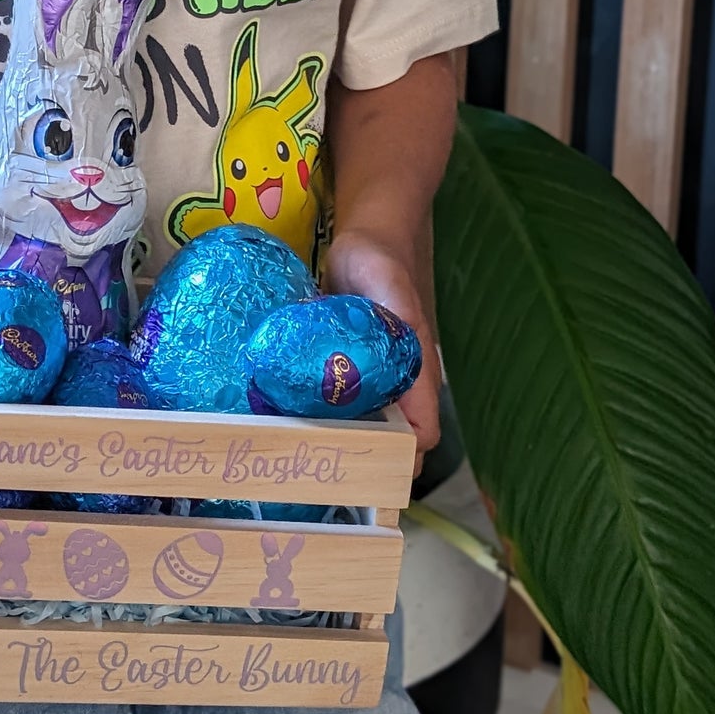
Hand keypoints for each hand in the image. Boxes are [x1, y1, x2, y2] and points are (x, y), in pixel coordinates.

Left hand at [324, 228, 440, 472]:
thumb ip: (397, 310)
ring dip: (343, 447)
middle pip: (394, 443)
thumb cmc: (379, 261)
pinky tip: (292, 426)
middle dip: (367, 464)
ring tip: (301, 457)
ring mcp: (375, 382)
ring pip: (367, 430)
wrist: (364, 243)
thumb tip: (403, 339)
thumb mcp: (387, 280)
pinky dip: (324, 422)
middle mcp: (400, 385)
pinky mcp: (350, 375)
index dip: (401, 460)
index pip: (422, 433)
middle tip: (321, 470)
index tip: (363, 470)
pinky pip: (342, 409)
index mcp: (417, 372)